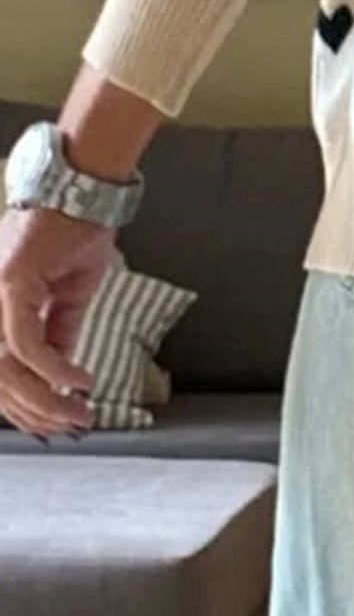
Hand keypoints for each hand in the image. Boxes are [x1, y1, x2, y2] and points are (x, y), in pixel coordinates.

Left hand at [0, 204, 110, 439]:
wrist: (83, 189)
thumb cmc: (74, 231)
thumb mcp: (67, 295)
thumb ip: (58, 331)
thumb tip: (60, 371)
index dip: (21, 407)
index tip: (53, 426)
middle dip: (36, 413)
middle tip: (72, 426)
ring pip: (6, 370)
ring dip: (45, 400)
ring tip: (79, 413)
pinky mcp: (9, 284)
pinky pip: (26, 344)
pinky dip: (54, 370)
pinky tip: (80, 382)